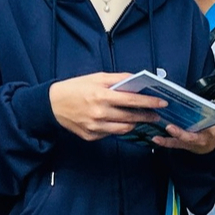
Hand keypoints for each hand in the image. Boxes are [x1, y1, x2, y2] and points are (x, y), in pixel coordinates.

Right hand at [49, 72, 163, 140]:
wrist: (52, 105)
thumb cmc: (75, 88)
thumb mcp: (96, 78)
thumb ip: (118, 79)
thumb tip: (137, 81)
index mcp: (101, 95)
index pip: (132, 101)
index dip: (149, 103)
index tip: (162, 103)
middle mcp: (99, 113)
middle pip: (131, 117)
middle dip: (147, 116)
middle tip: (157, 115)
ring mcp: (95, 127)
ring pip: (124, 129)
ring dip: (136, 124)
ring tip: (142, 119)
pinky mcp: (91, 136)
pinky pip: (111, 134)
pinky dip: (119, 128)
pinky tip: (123, 123)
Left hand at [152, 122, 214, 154]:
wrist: (210, 145)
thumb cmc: (214, 128)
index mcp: (207, 132)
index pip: (202, 128)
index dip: (193, 129)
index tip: (184, 124)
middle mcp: (195, 138)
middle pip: (186, 137)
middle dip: (178, 134)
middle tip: (169, 127)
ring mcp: (186, 142)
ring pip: (175, 142)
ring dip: (165, 140)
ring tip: (156, 136)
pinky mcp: (179, 143)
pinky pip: (170, 144)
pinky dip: (162, 141)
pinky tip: (154, 137)